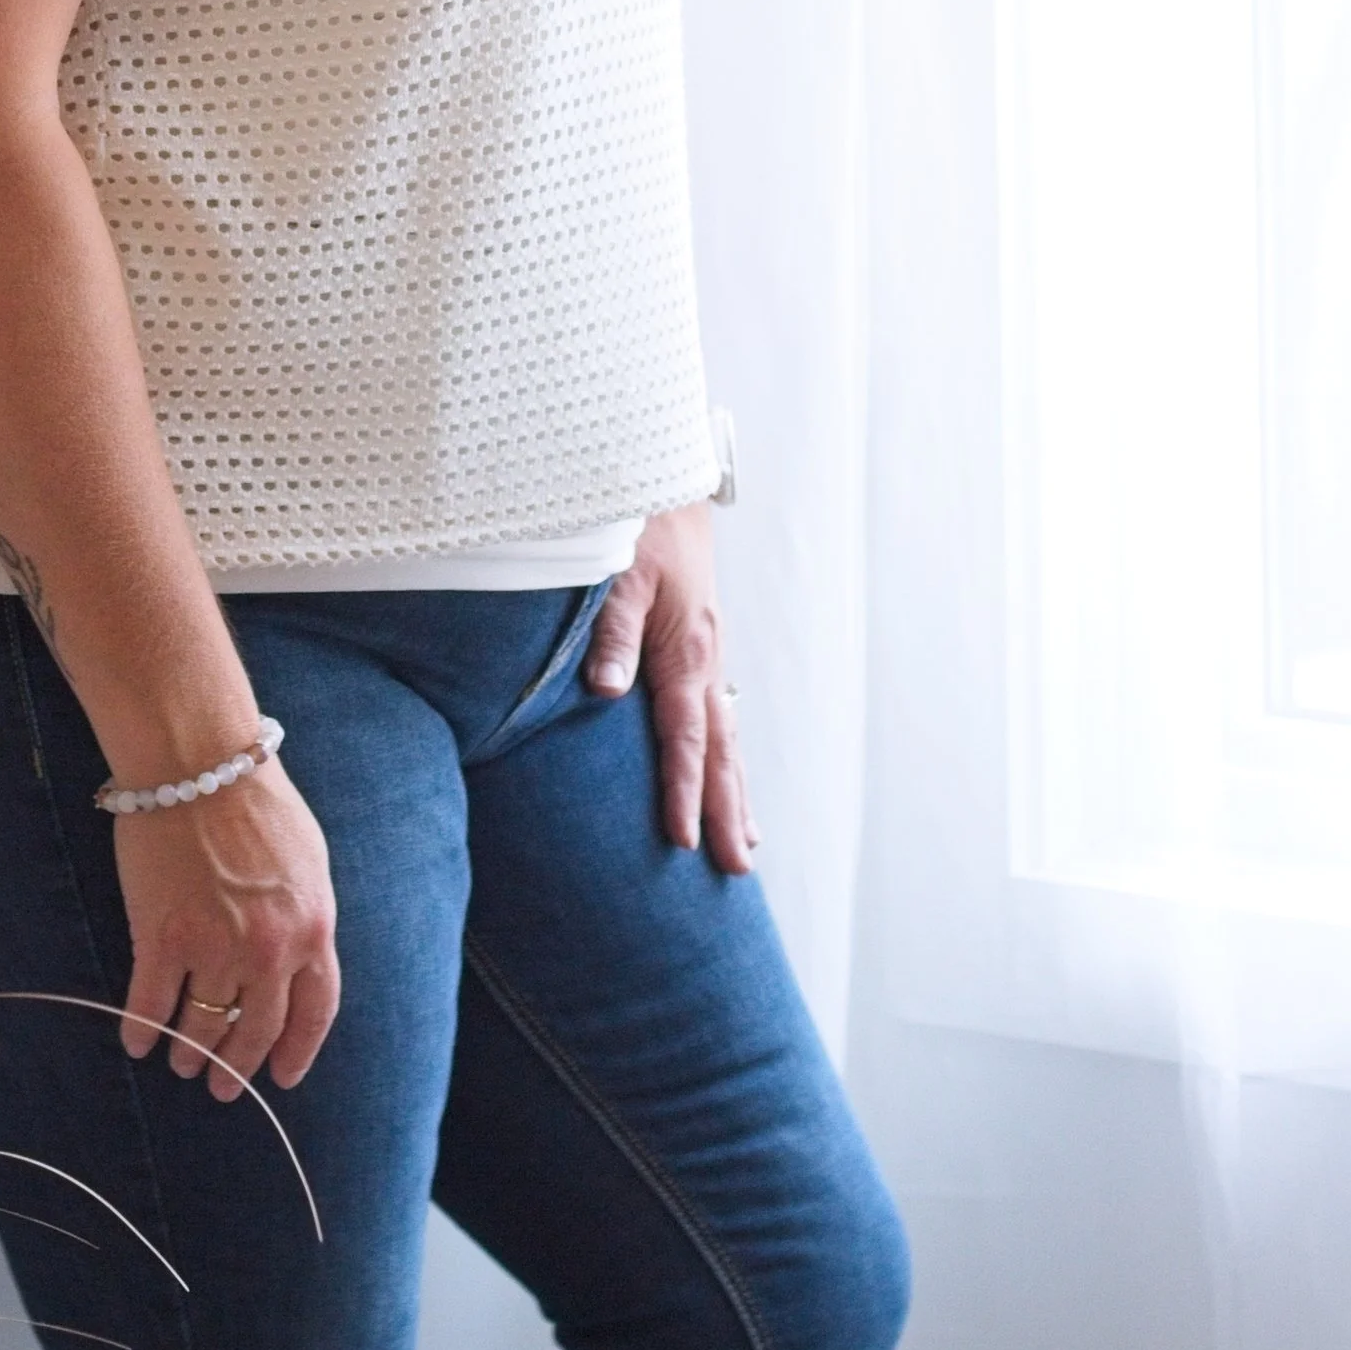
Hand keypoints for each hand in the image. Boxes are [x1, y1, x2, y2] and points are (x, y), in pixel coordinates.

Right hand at [112, 760, 340, 1102]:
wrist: (197, 761)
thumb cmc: (253, 798)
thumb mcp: (306, 860)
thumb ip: (304, 915)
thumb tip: (294, 957)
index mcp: (312, 929)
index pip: (314, 1013)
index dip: (296, 1052)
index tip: (282, 1076)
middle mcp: (268, 951)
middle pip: (255, 1030)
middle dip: (238, 1066)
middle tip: (222, 1085)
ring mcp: (214, 948)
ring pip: (202, 1025)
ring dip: (190, 1051)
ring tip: (180, 1062)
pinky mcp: (161, 938)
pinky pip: (150, 1003)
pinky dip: (141, 1030)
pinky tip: (136, 1041)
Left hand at [585, 500, 757, 872]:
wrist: (664, 478)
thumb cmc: (635, 523)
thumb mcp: (616, 571)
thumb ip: (609, 630)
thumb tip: (605, 689)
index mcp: (684, 650)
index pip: (685, 739)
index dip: (684, 793)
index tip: (684, 844)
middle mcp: (704, 659)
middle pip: (720, 752)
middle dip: (727, 813)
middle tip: (736, 871)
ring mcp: (707, 653)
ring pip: (726, 735)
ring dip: (735, 790)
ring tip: (745, 842)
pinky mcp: (700, 642)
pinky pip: (717, 710)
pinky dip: (724, 751)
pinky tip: (725, 771)